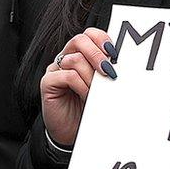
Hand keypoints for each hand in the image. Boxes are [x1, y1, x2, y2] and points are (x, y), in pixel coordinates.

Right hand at [40, 28, 114, 148]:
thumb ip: (106, 72)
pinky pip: (67, 75)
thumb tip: (121, 63)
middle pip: (79, 40)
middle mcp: (66, 59)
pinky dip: (81, 85)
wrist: (71, 133)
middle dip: (97, 54)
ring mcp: (55, 70)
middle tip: (108, 71)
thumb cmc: (87, 109)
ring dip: (91, 77)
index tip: (115, 53)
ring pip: (75, 59)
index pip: (89, 35)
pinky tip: (86, 96)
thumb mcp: (101, 88)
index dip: (102, 39)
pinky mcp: (47, 82)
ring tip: (96, 92)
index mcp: (80, 55)